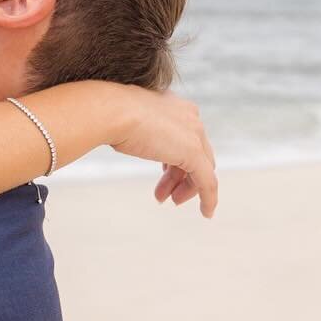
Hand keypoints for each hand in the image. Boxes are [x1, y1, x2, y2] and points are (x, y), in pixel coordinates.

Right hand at [109, 88, 217, 217]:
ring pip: (202, 168)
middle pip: (196, 154)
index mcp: (177, 107)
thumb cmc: (112, 114)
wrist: (112, 111)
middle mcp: (190, 117)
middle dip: (180, 176)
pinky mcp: (194, 153)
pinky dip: (208, 198)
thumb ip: (139, 128)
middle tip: (167, 194)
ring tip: (170, 200)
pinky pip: (207, 182)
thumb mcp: (131, 121)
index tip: (163, 174)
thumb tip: (128, 135)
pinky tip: (206, 213)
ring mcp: (194, 134)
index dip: (175, 159)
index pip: (185, 138)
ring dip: (186, 188)